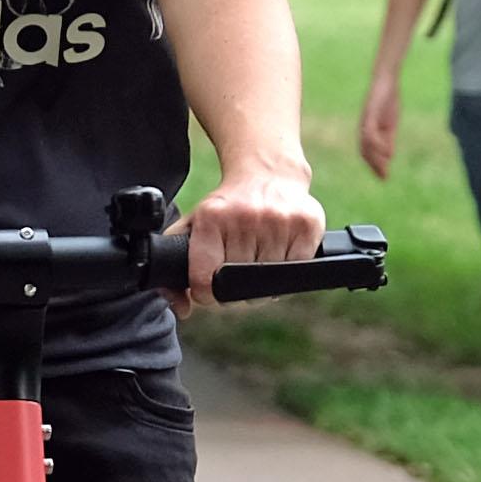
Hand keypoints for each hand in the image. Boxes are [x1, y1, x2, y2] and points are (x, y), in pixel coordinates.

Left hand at [169, 166, 325, 315]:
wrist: (267, 173)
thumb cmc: (227, 209)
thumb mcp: (193, 226)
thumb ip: (174, 268)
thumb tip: (181, 308)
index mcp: (211, 218)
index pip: (205, 281)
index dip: (208, 293)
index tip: (211, 286)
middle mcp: (244, 217)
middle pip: (240, 284)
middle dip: (238, 286)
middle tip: (240, 267)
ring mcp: (278, 220)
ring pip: (271, 281)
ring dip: (266, 280)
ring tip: (261, 256)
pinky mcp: (306, 224)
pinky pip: (298, 269)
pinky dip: (291, 269)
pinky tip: (282, 250)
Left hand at [355, 73, 400, 181]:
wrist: (386, 79)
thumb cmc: (388, 99)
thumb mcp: (390, 123)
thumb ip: (388, 139)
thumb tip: (389, 156)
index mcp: (368, 130)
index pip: (367, 152)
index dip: (374, 165)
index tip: (383, 177)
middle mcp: (363, 127)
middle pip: (365, 151)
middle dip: (374, 165)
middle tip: (384, 177)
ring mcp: (365, 121)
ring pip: (366, 144)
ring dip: (375, 157)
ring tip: (385, 166)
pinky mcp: (369, 113)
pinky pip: (370, 132)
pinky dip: (377, 143)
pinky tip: (386, 150)